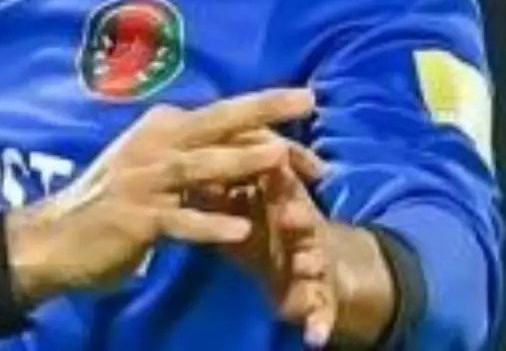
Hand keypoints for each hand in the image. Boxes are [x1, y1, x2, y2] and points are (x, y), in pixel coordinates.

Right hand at [4, 88, 319, 303]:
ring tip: (279, 159)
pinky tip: (237, 230)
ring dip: (238, 161)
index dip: (271, 126)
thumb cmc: (112, 202)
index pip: (225, 119)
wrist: (55, 238)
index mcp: (162, 129)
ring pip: (198, 166)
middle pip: (215, 122)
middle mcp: (153, 145)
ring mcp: (142, 180)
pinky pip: (177, 221)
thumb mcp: (155, 171)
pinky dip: (207, 224)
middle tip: (305, 99)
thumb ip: (196, 159)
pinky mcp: (134, 218)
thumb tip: (249, 150)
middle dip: (262, 110)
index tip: (313, 153)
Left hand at [213, 171, 395, 347]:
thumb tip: (182, 171)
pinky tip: (313, 339)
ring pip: (316, 260)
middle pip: (303, 219)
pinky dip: (319, 324)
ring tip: (305, 265)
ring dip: (311, 261)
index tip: (243, 175)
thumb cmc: (269, 230)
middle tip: (288, 215)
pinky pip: (323, 311)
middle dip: (297, 215)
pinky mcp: (322, 297)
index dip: (265, 178)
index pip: (277, 186)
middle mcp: (304, 229)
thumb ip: (219, 193)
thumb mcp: (246, 210)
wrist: (318, 268)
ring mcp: (315, 262)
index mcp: (284, 204)